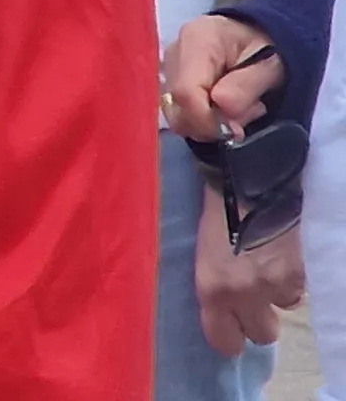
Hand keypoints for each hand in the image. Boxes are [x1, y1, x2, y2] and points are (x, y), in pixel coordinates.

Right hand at [165, 14, 285, 143]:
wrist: (258, 33)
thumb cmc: (267, 47)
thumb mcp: (270, 66)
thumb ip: (245, 87)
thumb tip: (221, 107)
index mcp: (198, 40)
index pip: (186, 91)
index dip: (206, 120)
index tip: (232, 132)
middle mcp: (174, 51)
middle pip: (176, 105)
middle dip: (211, 122)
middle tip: (247, 113)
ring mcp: (169, 66)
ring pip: (174, 112)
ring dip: (208, 122)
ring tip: (239, 108)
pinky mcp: (170, 79)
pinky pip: (179, 111)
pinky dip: (203, 118)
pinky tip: (224, 106)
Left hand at [197, 182, 303, 355]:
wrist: (255, 170)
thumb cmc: (218, 202)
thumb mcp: (204, 247)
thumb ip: (214, 280)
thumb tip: (221, 303)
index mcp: (213, 287)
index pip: (224, 341)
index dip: (229, 338)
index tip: (231, 330)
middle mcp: (248, 293)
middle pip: (262, 334)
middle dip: (259, 318)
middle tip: (254, 295)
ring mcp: (282, 283)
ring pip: (286, 305)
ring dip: (279, 291)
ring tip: (271, 262)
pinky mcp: (308, 270)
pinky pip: (304, 285)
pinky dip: (298, 275)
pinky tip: (288, 252)